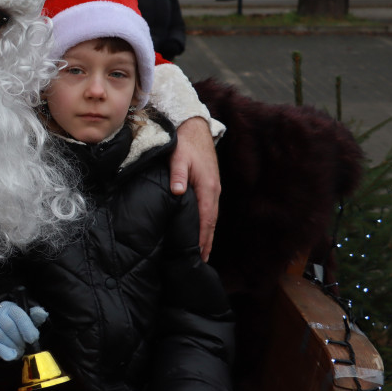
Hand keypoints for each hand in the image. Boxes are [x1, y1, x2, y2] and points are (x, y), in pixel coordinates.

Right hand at [0, 301, 47, 361]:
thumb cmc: (15, 322)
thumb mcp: (27, 317)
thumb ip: (36, 316)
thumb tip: (43, 314)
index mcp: (10, 307)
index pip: (18, 315)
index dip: (26, 328)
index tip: (33, 339)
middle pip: (9, 327)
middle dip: (19, 340)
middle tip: (25, 347)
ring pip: (0, 336)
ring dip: (12, 347)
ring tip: (19, 351)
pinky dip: (1, 351)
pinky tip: (10, 356)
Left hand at [171, 116, 220, 260]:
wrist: (195, 129)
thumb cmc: (184, 143)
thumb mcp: (178, 157)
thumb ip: (177, 175)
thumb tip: (178, 192)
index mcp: (207, 187)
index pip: (206, 219)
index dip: (203, 238)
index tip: (199, 255)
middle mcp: (214, 191)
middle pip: (211, 222)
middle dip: (207, 242)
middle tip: (201, 262)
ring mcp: (213, 188)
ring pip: (211, 217)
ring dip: (208, 235)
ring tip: (202, 253)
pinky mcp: (210, 186)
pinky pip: (209, 209)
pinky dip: (207, 223)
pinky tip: (202, 231)